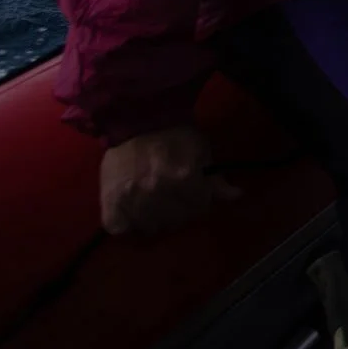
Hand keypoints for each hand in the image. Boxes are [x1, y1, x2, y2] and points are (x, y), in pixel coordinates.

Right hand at [100, 125, 239, 235]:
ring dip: (153, 219)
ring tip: (152, 205)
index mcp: (184, 179)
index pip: (200, 208)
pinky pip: (119, 228)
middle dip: (178, 211)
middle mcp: (157, 191)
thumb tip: (237, 196)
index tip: (193, 194)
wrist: (137, 120)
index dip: (199, 201)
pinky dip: (126, 224)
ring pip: (149, 227)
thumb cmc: (175, 134)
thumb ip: (217, 178)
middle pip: (176, 221)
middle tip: (172, 198)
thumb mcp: (202, 151)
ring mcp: (132, 198)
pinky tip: (132, 213)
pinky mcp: (110, 201)